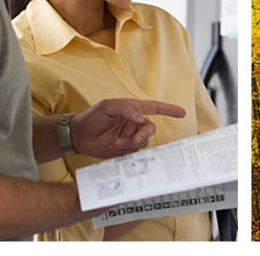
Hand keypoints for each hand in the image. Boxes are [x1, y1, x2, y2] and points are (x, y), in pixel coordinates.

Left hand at [70, 98, 185, 157]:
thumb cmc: (92, 117)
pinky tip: (115, 148)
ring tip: (116, 143)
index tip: (182, 113)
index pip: (155, 108)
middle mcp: (134, 123)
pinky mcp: (124, 150)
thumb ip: (126, 110)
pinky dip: (128, 152)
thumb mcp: (107, 107)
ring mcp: (130, 137)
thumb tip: (140, 118)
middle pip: (150, 129)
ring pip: (143, 142)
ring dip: (132, 144)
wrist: (77, 136)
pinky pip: (134, 153)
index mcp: (133, 109)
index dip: (169, 110)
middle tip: (132, 140)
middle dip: (143, 134)